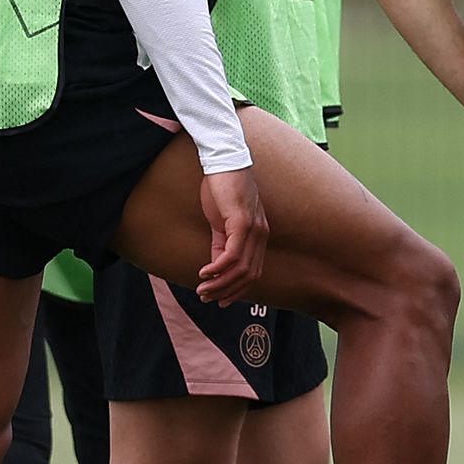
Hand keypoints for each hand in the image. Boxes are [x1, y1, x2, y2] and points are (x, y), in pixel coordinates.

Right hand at [194, 168, 268, 300]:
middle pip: (249, 275)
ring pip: (240, 268)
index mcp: (258, 236)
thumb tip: (216, 266)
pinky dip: (219, 268)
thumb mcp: (221, 222)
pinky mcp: (241, 221)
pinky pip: (232, 253)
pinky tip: (204, 272)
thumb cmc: (222, 190)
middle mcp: (260, 234)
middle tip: (207, 298)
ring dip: (220, 284)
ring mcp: (253, 228)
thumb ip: (221, 244)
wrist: (223, 162)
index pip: (253, 272)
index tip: (220, 301)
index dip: (237, 291)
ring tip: (202, 289)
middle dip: (227, 292)